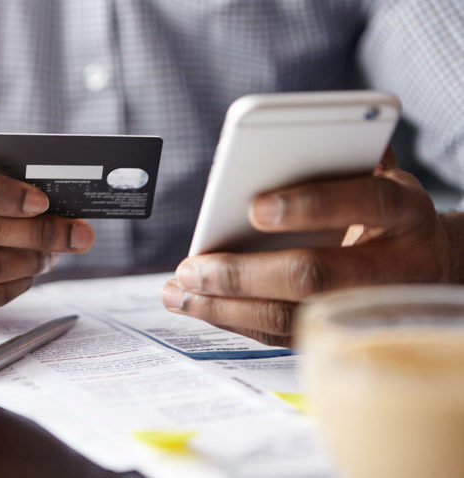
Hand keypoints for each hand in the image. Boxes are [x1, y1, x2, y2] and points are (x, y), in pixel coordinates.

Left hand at [162, 148, 450, 345]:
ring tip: (177, 293)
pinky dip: (234, 321)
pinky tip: (199, 305)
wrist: (430, 266)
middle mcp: (394, 266)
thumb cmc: (385, 212)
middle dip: (244, 274)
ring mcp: (365, 309)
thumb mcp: (378, 174)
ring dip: (225, 308)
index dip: (311, 204)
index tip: (254, 206)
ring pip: (291, 317)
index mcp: (404, 211)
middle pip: (315, 275)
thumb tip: (274, 137)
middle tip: (191, 268)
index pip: (364, 201)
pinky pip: (281, 334)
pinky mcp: (338, 333)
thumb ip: (339, 153)